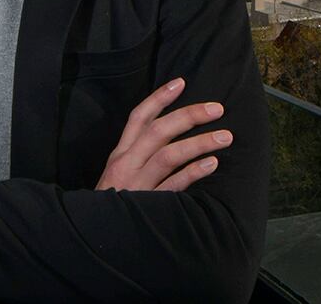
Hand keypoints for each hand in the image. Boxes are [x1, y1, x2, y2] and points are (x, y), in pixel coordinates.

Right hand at [96, 78, 230, 191]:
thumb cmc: (112, 203)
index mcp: (120, 154)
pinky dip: (193, 173)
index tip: (181, 83)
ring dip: (199, 143)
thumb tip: (170, 136)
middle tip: (217, 109)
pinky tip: (211, 164)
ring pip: (168, 155)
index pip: (138, 118)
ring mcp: (136, 184)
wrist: (96, 237)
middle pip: (158, 131)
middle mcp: (126, 164)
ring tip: (225, 137)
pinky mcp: (147, 204)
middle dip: (189, 116)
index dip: (159, 98)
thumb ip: (138, 155)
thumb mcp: (118, 174)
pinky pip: (173, 186)